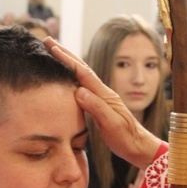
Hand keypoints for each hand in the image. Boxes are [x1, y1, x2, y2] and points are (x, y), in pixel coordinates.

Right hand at [45, 38, 161, 169]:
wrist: (138, 146)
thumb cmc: (126, 138)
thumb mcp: (111, 124)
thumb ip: (96, 108)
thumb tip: (79, 91)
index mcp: (104, 95)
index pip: (83, 73)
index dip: (67, 60)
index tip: (52, 47)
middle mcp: (102, 93)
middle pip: (82, 69)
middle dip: (65, 54)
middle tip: (48, 41)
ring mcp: (101, 98)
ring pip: (81, 76)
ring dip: (68, 63)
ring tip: (54, 53)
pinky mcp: (99, 105)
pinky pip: (82, 86)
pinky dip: (72, 77)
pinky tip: (66, 78)